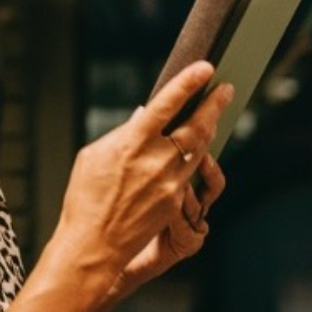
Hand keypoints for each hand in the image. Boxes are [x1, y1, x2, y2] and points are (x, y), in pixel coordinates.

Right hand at [54, 61, 233, 276]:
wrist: (94, 244)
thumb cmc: (86, 198)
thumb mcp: (93, 156)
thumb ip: (121, 133)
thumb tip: (141, 116)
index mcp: (132, 142)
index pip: (167, 104)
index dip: (189, 82)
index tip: (206, 67)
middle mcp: (156, 160)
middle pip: (197, 125)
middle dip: (215, 104)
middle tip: (226, 89)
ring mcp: (170, 182)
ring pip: (200, 148)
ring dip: (208, 129)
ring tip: (212, 115)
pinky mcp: (176, 201)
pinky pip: (191, 172)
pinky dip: (195, 157)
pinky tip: (196, 149)